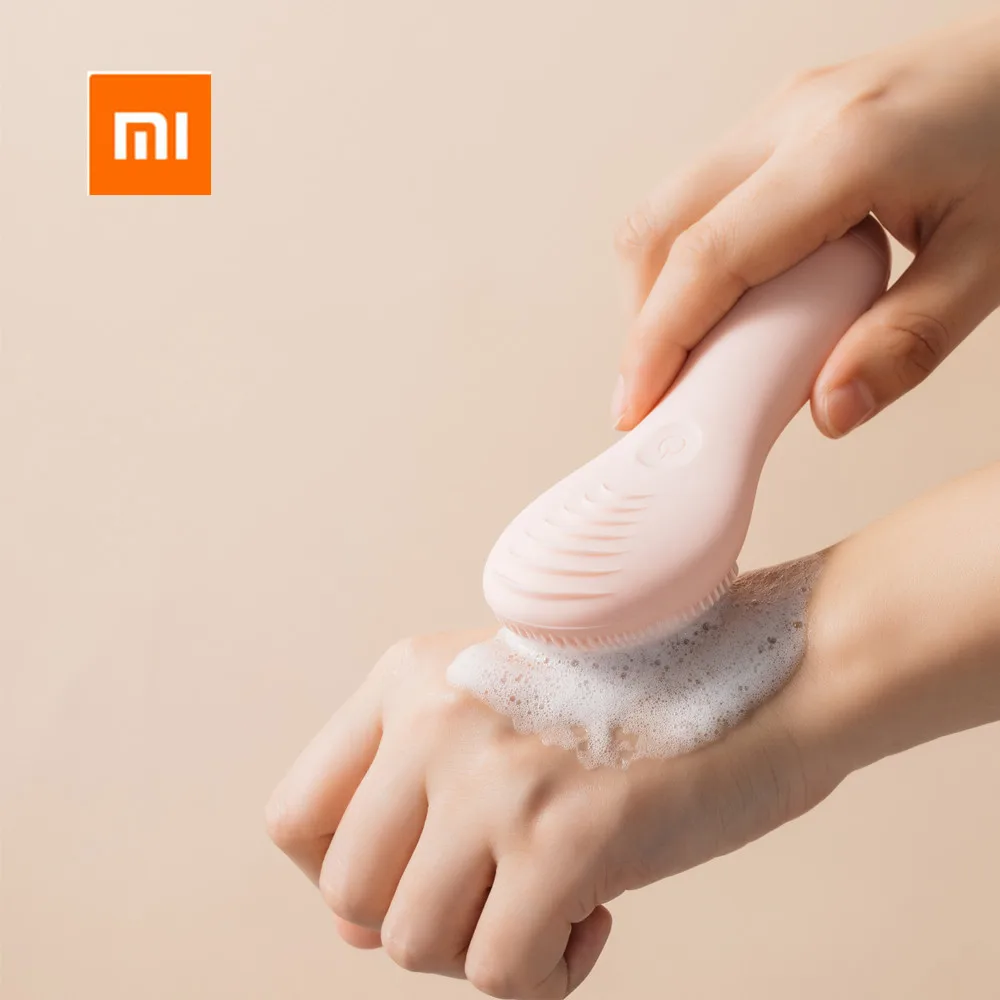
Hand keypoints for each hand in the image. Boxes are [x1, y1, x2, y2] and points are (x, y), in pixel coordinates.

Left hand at [267, 463, 999, 998]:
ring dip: (485, 944)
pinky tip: (598, 908)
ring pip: (412, 942)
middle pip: (347, 891)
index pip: (296, 818)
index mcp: (413, 677)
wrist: (772, 670)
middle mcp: (437, 717)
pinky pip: (501, 974)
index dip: (344, 871)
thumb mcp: (507, 725)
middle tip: (500, 891)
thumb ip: (416, 814)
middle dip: (421, 917)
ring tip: (555, 895)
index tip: (419, 873)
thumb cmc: (640, 700)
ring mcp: (496, 777)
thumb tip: (350, 929)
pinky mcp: (565, 839)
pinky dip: (546, 972)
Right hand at [613, 12, 999, 436]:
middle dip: (642, 322)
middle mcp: (795, 117)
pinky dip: (691, 261)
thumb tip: (830, 409)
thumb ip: (909, 341)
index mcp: (846, 147)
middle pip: (660, 227)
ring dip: (660, 290)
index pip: (709, 255)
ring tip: (693, 357)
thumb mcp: (994, 255)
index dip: (658, 340)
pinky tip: (731, 304)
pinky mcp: (783, 123)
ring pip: (669, 207)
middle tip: (657, 392)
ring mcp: (782, 113)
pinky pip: (702, 195)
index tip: (639, 404)